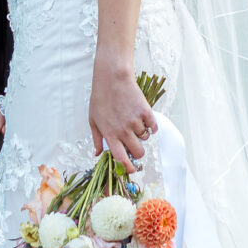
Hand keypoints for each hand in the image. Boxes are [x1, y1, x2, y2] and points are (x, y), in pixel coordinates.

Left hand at [89, 54, 155, 170]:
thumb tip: (97, 154)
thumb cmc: (101, 98)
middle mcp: (123, 131)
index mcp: (110, 135)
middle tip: (134, 143)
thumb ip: (96, 139)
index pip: (121, 159)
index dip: (127, 168)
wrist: (112, 78)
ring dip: (141, 134)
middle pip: (138, 153)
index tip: (131, 169)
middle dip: (137, 152)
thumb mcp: (93, 120)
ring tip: (134, 122)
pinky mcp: (146, 112)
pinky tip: (143, 118)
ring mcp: (135, 122)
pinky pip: (153, 127)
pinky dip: (150, 125)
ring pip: (145, 139)